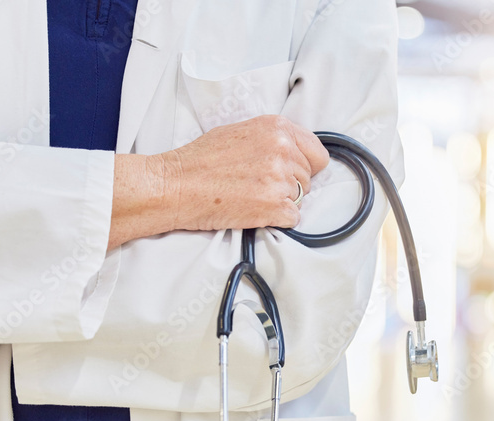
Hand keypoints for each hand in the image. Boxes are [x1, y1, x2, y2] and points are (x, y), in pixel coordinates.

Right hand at [110, 115, 329, 248]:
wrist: (175, 184)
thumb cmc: (200, 160)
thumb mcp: (240, 132)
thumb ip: (272, 139)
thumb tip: (293, 153)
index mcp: (277, 127)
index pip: (317, 153)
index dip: (305, 166)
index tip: (292, 173)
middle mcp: (282, 150)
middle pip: (308, 178)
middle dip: (289, 185)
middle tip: (258, 186)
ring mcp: (279, 179)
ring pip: (300, 199)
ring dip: (280, 202)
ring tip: (250, 197)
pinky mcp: (274, 206)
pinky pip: (292, 218)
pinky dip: (276, 220)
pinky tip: (253, 211)